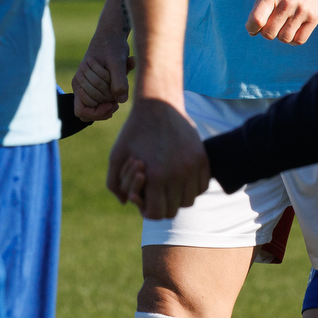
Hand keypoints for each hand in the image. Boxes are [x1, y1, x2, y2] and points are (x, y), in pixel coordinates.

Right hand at [73, 26, 133, 121]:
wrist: (111, 35)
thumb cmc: (112, 45)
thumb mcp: (117, 60)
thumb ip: (119, 79)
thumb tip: (120, 101)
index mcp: (79, 81)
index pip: (82, 112)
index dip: (96, 113)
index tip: (112, 104)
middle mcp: (80, 86)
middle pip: (93, 109)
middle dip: (107, 104)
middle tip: (120, 93)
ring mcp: (87, 86)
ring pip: (98, 106)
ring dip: (109, 100)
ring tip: (120, 88)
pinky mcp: (95, 85)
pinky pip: (102, 101)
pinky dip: (111, 98)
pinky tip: (120, 90)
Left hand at [107, 97, 209, 219]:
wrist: (158, 104)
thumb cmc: (133, 131)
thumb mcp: (116, 156)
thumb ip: (114, 184)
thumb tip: (126, 202)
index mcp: (155, 176)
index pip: (156, 213)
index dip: (146, 210)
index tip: (143, 199)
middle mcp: (177, 174)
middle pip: (173, 210)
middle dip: (161, 205)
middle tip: (154, 192)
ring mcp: (193, 166)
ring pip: (189, 201)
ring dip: (177, 198)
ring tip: (167, 186)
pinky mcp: (202, 158)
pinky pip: (202, 186)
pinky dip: (192, 188)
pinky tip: (180, 178)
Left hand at [246, 0, 317, 44]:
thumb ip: (258, 8)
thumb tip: (252, 32)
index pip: (256, 20)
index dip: (252, 27)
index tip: (255, 26)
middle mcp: (287, 2)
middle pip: (269, 33)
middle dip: (267, 31)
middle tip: (272, 22)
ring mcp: (301, 11)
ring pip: (284, 38)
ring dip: (281, 35)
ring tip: (284, 24)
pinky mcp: (314, 18)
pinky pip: (299, 40)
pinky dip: (293, 39)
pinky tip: (293, 30)